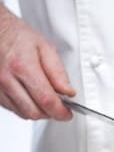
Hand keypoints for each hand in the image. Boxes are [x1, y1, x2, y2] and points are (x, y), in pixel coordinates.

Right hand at [0, 4, 74, 119]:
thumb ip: (58, 73)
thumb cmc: (17, 37)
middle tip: (59, 107)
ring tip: (45, 100)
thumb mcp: (44, 48)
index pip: (46, 100)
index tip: (67, 113)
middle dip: (50, 113)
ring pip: (24, 114)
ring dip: (38, 112)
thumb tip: (68, 92)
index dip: (60, 111)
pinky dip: (26, 108)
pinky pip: (14, 110)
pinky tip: (31, 98)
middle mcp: (7, 78)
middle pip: (34, 112)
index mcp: (22, 65)